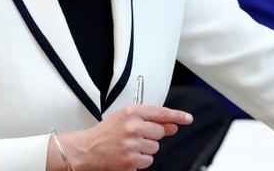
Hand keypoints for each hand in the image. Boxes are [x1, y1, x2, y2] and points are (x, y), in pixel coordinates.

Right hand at [49, 105, 192, 169]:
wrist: (86, 149)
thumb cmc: (104, 134)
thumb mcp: (124, 118)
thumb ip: (149, 119)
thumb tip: (171, 125)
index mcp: (131, 112)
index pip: (161, 112)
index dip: (177, 115)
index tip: (187, 118)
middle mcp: (132, 127)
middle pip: (160, 132)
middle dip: (152, 135)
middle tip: (137, 136)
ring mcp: (132, 144)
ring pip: (155, 148)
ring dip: (145, 148)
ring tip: (129, 146)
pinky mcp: (131, 160)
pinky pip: (148, 161)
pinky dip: (140, 160)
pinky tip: (128, 155)